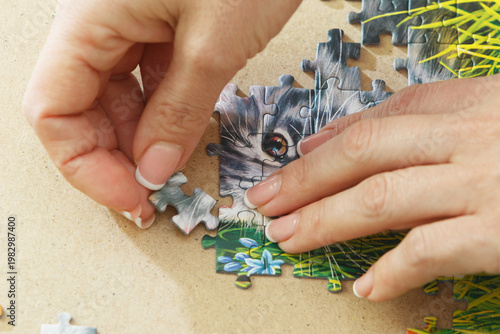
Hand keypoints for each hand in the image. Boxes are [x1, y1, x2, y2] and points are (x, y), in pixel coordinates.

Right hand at [23, 0, 300, 227]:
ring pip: (113, 98)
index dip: (85, 166)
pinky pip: (145, 80)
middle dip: (113, 158)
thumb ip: (179, 112)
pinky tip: (180, 132)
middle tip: (152, 194)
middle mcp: (97, 21)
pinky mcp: (157, 27)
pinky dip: (161, 112)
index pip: (52, 111)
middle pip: (79, 108)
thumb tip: (153, 167)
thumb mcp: (214, 44)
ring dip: (138, 139)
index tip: (129, 197)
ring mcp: (126, 23)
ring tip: (170, 169)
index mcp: (90, 17)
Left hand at [244, 74, 499, 300]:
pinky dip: (391, 272)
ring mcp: (482, 183)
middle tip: (264, 201)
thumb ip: (424, 123)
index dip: (326, 143)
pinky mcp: (499, 232)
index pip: (379, 120)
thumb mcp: (489, 119)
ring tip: (287, 238)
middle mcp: (467, 137)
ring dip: (323, 221)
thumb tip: (334, 139)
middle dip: (304, 180)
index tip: (293, 160)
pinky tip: (365, 288)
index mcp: (465, 105)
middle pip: (363, 153)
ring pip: (379, 198)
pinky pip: (428, 251)